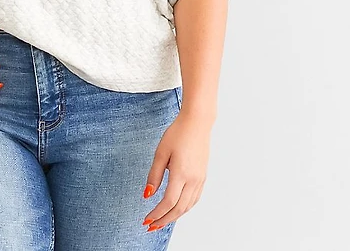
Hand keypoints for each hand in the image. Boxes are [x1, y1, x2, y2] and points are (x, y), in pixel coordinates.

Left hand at [142, 111, 211, 231]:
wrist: (197, 123)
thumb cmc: (178, 133)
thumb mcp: (161, 152)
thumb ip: (154, 175)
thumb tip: (147, 195)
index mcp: (181, 173)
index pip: (168, 202)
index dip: (157, 214)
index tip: (146, 220)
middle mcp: (193, 180)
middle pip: (179, 209)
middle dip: (164, 220)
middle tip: (151, 226)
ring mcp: (200, 179)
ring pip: (188, 206)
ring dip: (174, 216)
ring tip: (161, 220)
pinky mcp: (203, 177)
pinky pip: (194, 199)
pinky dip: (184, 208)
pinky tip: (176, 208)